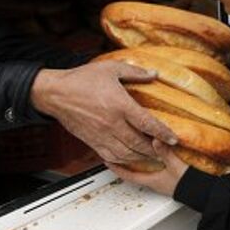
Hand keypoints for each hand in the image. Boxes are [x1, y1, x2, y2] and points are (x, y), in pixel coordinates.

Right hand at [31, 60, 177, 163]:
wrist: (55, 93)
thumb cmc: (81, 79)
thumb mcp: (111, 69)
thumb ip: (135, 72)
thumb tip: (154, 74)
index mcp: (119, 105)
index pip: (147, 123)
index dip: (163, 133)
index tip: (174, 139)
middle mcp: (111, 123)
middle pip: (138, 144)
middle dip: (155, 150)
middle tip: (166, 151)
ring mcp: (101, 134)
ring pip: (126, 154)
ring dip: (141, 158)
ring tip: (152, 157)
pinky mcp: (92, 141)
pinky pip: (110, 157)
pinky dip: (123, 161)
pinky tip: (130, 159)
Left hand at [105, 139, 188, 196]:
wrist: (201, 193)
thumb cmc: (187, 184)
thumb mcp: (175, 165)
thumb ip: (165, 152)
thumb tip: (155, 139)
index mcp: (151, 180)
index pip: (128, 175)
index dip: (117, 169)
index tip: (107, 162)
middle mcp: (154, 182)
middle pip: (134, 173)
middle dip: (125, 165)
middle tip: (117, 156)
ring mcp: (161, 182)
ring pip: (144, 172)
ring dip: (137, 164)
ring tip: (132, 154)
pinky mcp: (169, 179)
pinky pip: (154, 171)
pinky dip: (150, 164)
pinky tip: (154, 158)